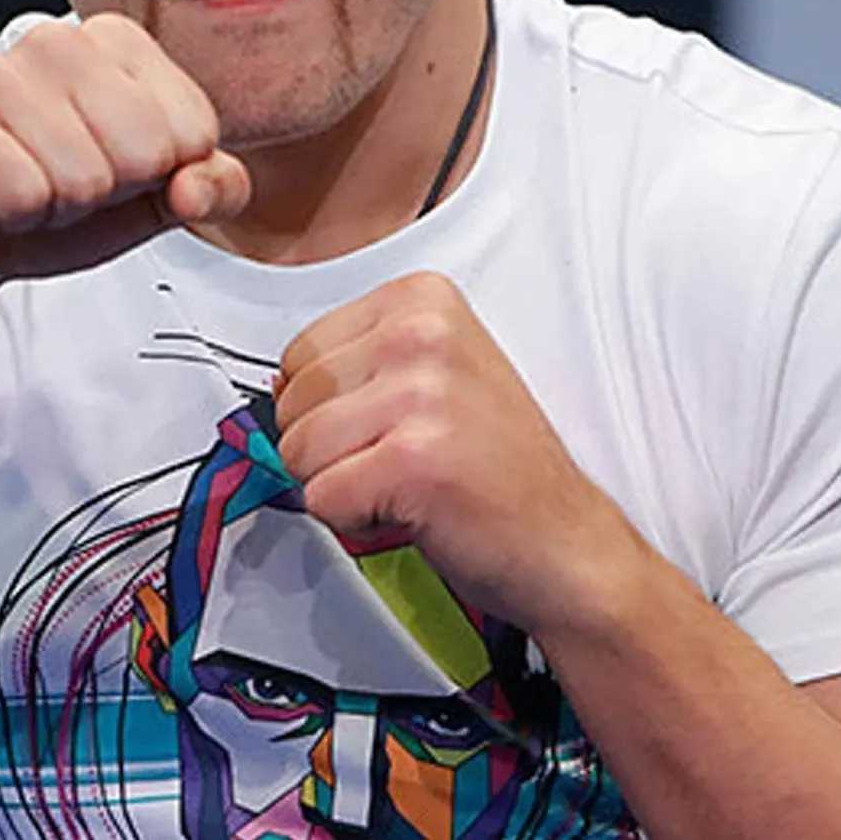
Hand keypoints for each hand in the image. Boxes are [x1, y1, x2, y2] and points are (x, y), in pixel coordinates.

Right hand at [0, 13, 250, 321]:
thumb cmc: (57, 202)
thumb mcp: (157, 199)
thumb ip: (215, 187)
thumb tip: (197, 184)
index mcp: (116, 42)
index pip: (195, 128)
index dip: (160, 176)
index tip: (115, 169)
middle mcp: (55, 40)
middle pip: (145, 151)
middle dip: (111, 193)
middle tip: (67, 184)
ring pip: (85, 178)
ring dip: (61, 209)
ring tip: (32, 188)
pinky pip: (25, 195)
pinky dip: (17, 219)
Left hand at [272, 271, 651, 635]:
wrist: (566, 543)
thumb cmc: (499, 470)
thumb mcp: (432, 381)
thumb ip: (357, 366)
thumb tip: (274, 389)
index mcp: (423, 299)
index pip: (300, 351)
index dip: (329, 408)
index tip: (388, 425)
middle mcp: (422, 332)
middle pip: (292, 401)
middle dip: (328, 450)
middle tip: (399, 462)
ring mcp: (420, 392)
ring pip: (298, 451)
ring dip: (340, 488)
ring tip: (407, 485)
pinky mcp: (413, 458)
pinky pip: (322, 498)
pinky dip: (354, 522)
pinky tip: (411, 511)